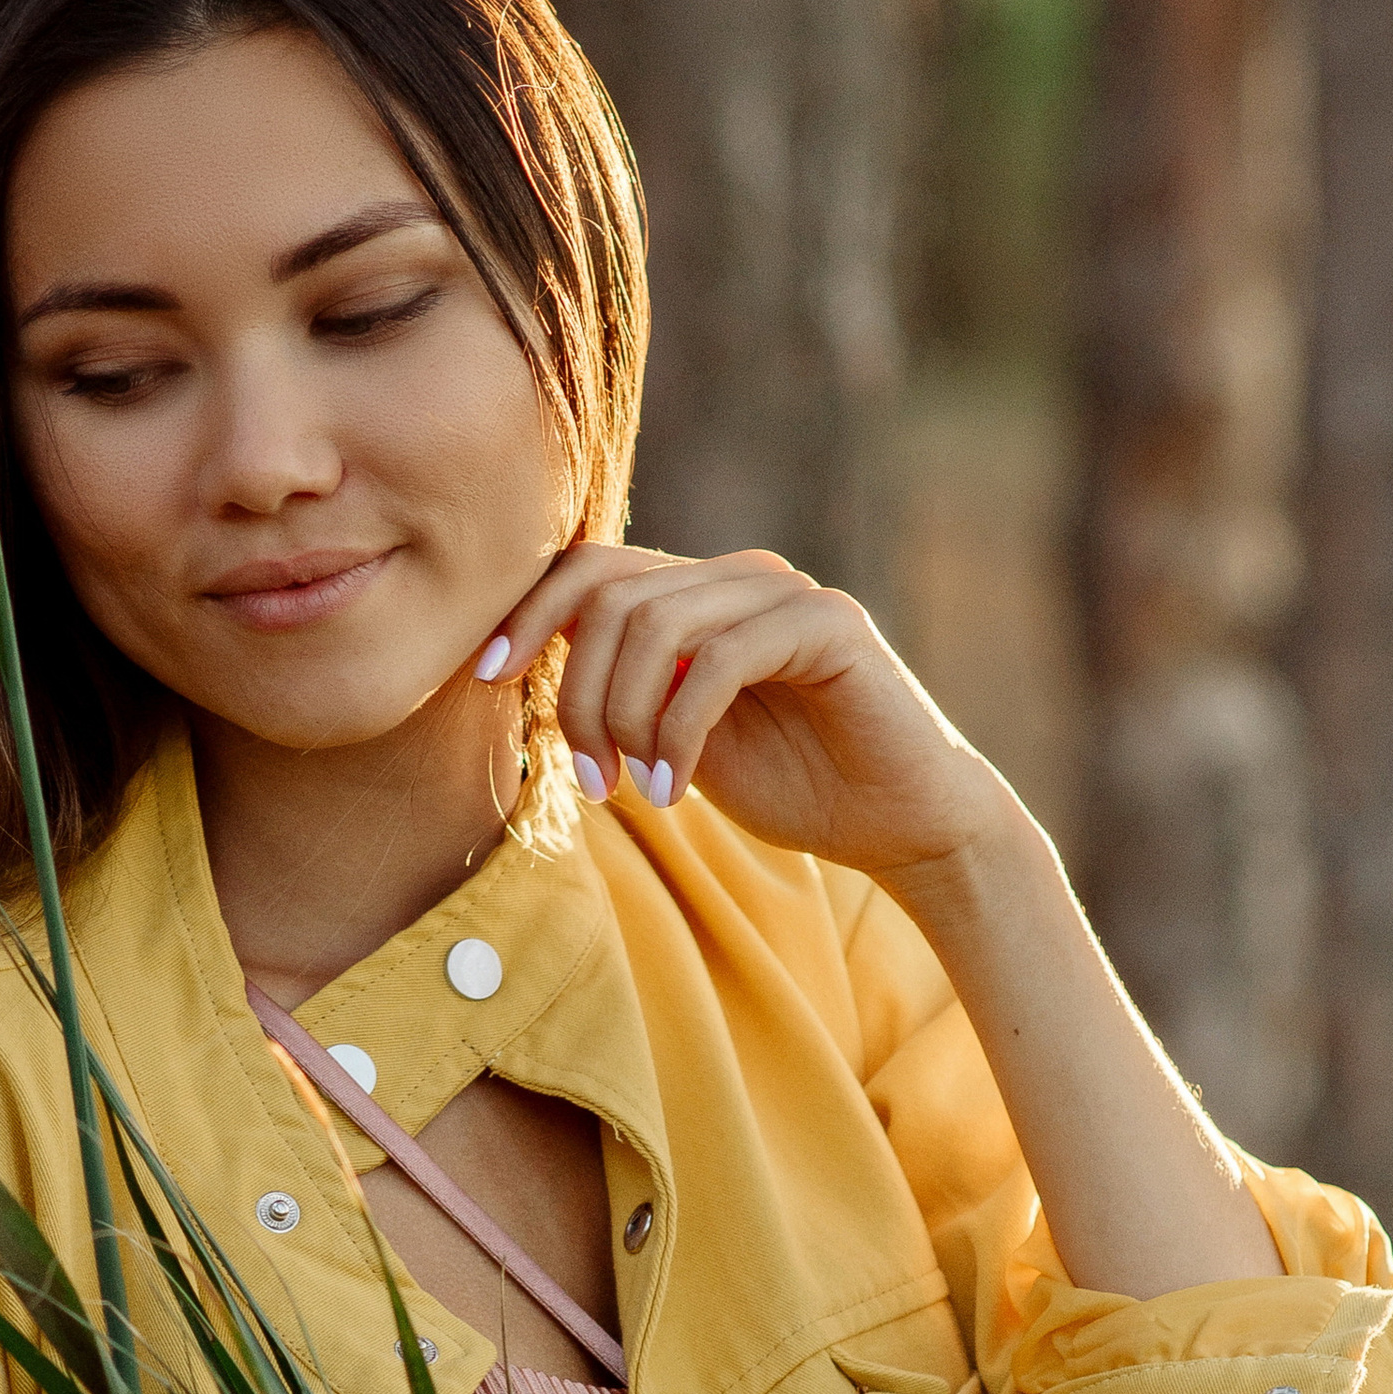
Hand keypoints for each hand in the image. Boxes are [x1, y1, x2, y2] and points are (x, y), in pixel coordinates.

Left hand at [483, 541, 1007, 890]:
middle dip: (578, 697)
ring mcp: (787, 594)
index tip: (486, 678)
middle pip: (610, 598)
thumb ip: (621, 696)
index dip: (526, 613)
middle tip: (593, 781)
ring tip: (639, 790)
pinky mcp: (830, 627)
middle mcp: (740, 576)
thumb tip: (526, 674)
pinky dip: (678, 732)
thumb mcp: (676, 741)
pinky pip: (719, 659)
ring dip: (626, 719)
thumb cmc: (795, 786)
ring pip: (656, 624)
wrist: (905, 826)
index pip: (589, 567)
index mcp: (700, 593)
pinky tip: (676, 788)